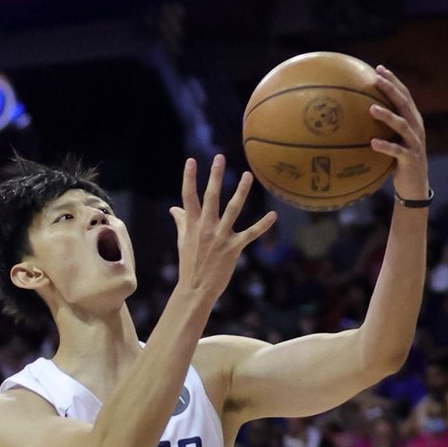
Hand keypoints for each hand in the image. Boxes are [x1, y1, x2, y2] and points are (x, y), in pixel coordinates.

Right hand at [171, 155, 276, 306]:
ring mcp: (220, 237)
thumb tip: (174, 208)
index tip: (191, 161)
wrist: (195, 289)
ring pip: (232, 210)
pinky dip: (262, 225)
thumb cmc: (189, 264)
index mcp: (192, 225)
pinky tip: (273, 215)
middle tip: (220, 157)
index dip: (189, 178)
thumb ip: (181, 221)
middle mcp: (206, 228)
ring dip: (241, 192)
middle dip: (215, 176)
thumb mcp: (183, 241)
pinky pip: (250, 234)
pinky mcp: (233, 249)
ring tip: (248, 175)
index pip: (188, 197)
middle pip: (211, 197)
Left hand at [369, 65, 427, 203]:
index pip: (404, 95)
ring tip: (371, 109)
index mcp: (413, 120)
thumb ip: (384, 128)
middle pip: (404, 103)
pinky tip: (372, 143)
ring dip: (387, 116)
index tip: (379, 68)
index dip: (393, 81)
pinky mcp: (410, 159)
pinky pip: (397, 151)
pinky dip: (385, 146)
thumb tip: (359, 115)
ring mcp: (414, 143)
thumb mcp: (393, 140)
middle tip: (377, 78)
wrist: (415, 186)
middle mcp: (416, 127)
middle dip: (391, 89)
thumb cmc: (399, 162)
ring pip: (402, 125)